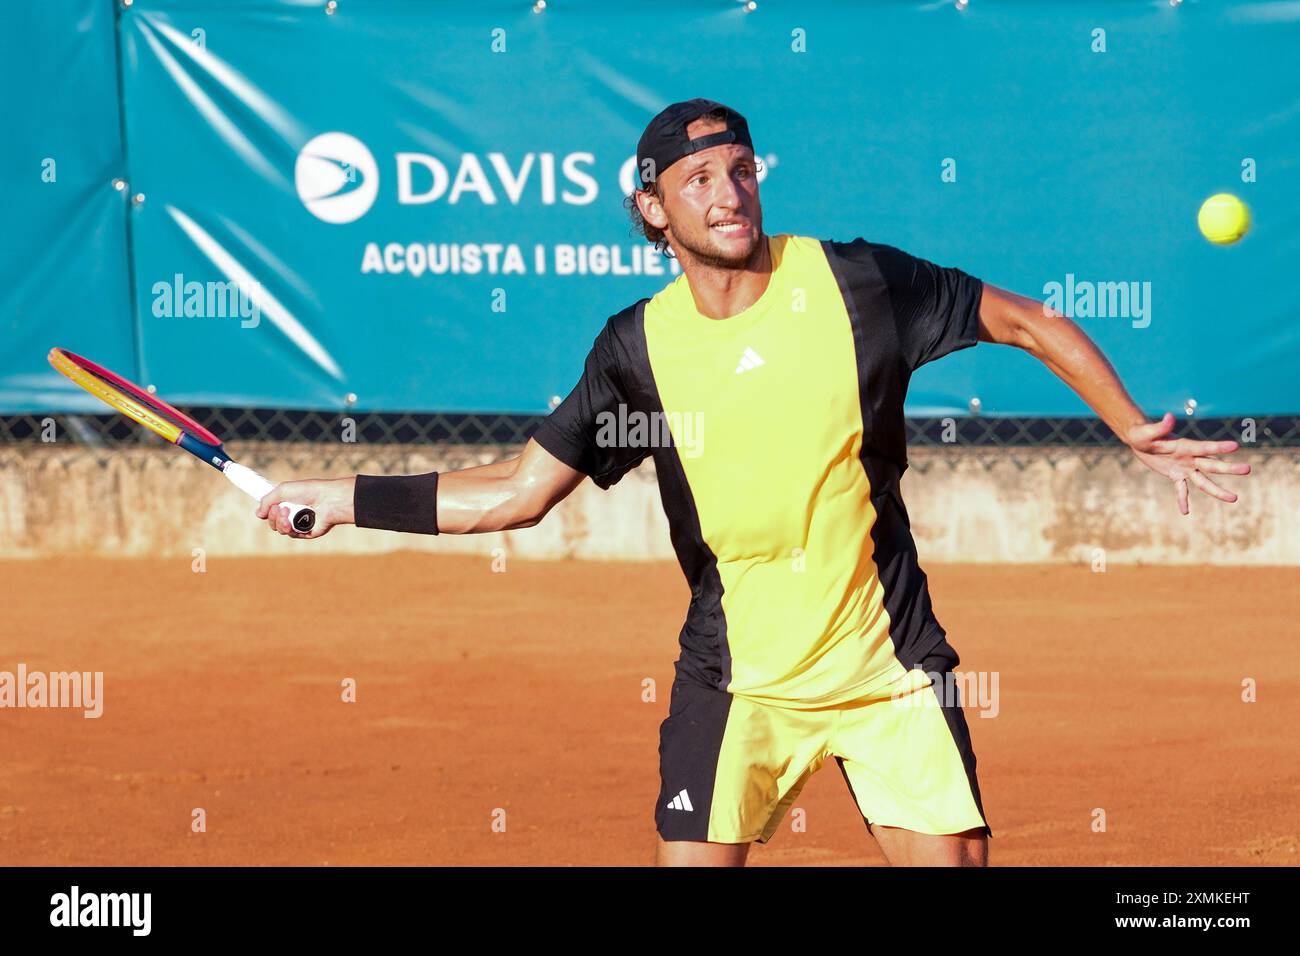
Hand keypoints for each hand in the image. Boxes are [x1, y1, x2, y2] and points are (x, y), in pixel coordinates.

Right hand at [256, 476, 355, 537]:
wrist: (326, 500)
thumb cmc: (308, 491)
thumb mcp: (283, 490)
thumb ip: (267, 500)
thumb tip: (258, 514)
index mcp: (289, 502)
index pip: (271, 510)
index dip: (266, 510)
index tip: (263, 509)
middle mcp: (293, 513)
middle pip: (273, 522)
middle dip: (273, 516)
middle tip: (282, 508)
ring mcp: (299, 523)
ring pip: (280, 529)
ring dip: (280, 522)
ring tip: (288, 513)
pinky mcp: (306, 532)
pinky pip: (292, 534)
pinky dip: (290, 528)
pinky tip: (292, 522)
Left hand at [1126, 413, 1250, 514]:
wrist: (1140, 440)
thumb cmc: (1144, 433)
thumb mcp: (1148, 431)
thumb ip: (1160, 427)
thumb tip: (1169, 416)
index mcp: (1185, 445)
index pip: (1204, 447)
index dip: (1218, 447)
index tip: (1235, 446)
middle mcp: (1189, 457)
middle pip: (1211, 465)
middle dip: (1229, 468)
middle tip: (1248, 469)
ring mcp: (1184, 467)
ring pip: (1203, 481)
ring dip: (1217, 490)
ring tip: (1234, 498)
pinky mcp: (1175, 475)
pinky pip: (1181, 489)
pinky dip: (1183, 500)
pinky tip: (1185, 512)